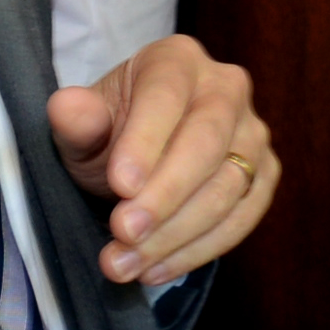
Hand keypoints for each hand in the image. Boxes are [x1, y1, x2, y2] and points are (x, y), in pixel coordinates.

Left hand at [45, 34, 275, 283]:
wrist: (138, 156)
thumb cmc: (109, 133)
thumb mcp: (81, 126)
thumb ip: (75, 119)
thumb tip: (66, 108)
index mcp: (177, 60)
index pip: (167, 96)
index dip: (146, 141)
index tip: (120, 185)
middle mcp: (226, 88)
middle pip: (207, 142)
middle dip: (165, 195)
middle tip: (123, 233)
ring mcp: (252, 132)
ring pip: (228, 186)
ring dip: (176, 234)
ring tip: (125, 264)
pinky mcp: (264, 175)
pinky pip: (243, 217)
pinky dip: (200, 250)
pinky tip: (156, 269)